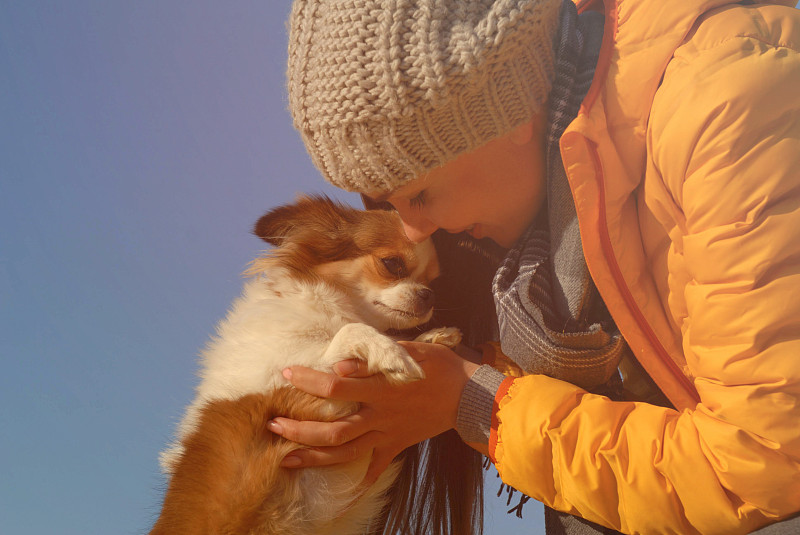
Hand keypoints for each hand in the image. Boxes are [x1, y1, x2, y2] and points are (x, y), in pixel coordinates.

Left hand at [267, 341, 479, 486]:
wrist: (470, 396)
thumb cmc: (440, 366)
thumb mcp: (412, 351)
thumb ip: (374, 359)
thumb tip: (339, 366)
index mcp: (381, 390)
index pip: (336, 388)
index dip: (309, 382)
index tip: (287, 374)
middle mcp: (380, 416)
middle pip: (333, 430)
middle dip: (300, 430)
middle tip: (273, 425)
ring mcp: (387, 435)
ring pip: (346, 452)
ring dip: (314, 456)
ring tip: (286, 458)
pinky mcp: (396, 445)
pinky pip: (375, 468)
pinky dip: (358, 482)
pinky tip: (341, 494)